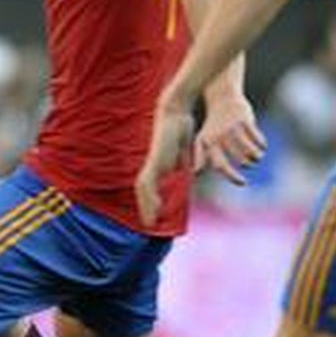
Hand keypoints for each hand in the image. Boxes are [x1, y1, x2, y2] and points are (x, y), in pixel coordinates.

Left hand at [135, 97, 195, 226]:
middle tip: (148, 225)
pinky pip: (149, 181)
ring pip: (143, 189)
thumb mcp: (185, 151)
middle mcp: (153, 165)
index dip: (152, 202)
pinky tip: (155, 206)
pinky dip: (151, 195)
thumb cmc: (181, 128)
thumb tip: (192, 173)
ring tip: (149, 221)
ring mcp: (153, 162)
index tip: (154, 217)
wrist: (176, 111)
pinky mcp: (156, 159)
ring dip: (146, 206)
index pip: (151, 188)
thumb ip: (185, 163)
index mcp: (159, 164)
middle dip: (145, 208)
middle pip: (143, 191)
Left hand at [193, 91, 265, 185]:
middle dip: (248, 165)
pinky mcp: (245, 120)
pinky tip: (262, 146)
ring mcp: (233, 128)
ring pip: (250, 151)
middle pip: (239, 159)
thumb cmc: (212, 123)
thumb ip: (200, 156)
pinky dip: (262, 145)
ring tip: (258, 157)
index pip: (220, 165)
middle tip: (251, 164)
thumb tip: (196, 173)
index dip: (232, 176)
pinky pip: (258, 139)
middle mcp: (220, 136)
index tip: (243, 182)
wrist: (221, 97)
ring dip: (256, 156)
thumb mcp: (202, 138)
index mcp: (209, 143)